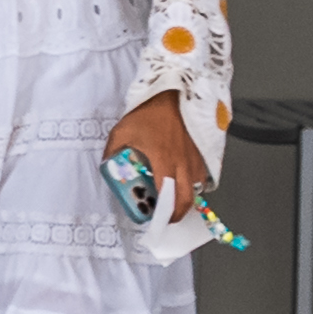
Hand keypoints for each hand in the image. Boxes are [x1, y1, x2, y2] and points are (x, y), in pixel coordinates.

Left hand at [107, 91, 207, 217]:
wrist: (173, 94)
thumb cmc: (148, 113)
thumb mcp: (122, 132)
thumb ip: (113, 153)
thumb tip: (108, 167)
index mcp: (163, 161)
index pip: (168, 197)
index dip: (164, 213)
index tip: (157, 219)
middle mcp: (183, 163)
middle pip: (187, 199)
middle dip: (177, 213)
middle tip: (166, 215)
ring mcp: (196, 158)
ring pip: (196, 188)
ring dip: (186, 197)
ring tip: (172, 197)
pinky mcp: (204, 153)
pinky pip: (202, 175)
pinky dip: (194, 183)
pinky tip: (182, 179)